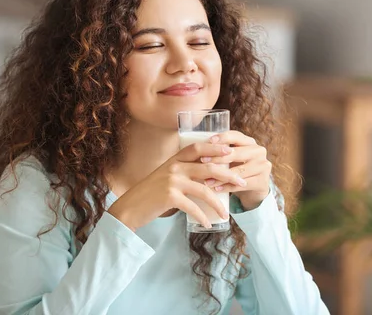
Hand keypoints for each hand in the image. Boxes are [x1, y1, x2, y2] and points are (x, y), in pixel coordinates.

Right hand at [107, 141, 247, 231]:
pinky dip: (202, 216)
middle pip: (208, 167)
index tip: (230, 151)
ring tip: (226, 213)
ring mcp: (172, 181)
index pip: (197, 148)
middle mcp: (174, 167)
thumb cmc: (149, 194)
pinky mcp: (170, 197)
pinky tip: (207, 223)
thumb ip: (181, 172)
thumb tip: (205, 176)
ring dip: (218, 203)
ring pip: (205, 189)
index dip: (214, 147)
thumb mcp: (164, 176)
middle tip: (241, 183)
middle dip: (228, 175)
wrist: (130, 207)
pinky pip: (193, 207)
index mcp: (173, 160)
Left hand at [202, 131, 271, 209]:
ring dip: (220, 176)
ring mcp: (263, 166)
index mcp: (250, 142)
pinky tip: (215, 189)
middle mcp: (259, 151)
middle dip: (218, 158)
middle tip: (202, 161)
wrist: (253, 188)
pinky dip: (227, 187)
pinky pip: (241, 185)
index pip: (236, 136)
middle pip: (236, 153)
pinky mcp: (262, 182)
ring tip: (205, 180)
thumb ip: (221, 151)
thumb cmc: (237, 168)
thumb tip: (199, 147)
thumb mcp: (232, 157)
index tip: (209, 141)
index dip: (222, 137)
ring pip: (238, 171)